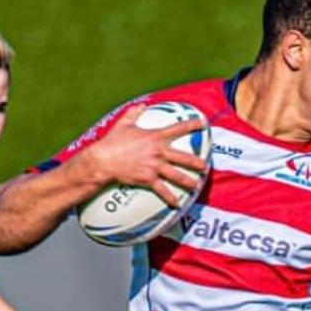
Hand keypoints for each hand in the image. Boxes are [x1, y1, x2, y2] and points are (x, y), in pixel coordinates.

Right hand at [83, 105, 208, 206]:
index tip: (203, 123)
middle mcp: (158, 151)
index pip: (178, 128)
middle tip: (206, 166)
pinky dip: (170, 198)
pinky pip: (163, 190)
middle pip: (184, 157)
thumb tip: (142, 105)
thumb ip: (134, 113)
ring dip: (188, 181)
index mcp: (155, 137)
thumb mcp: (124, 124)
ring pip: (177, 175)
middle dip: (197, 162)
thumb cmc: (112, 142)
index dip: (192, 125)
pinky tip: (177, 205)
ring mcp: (154, 166)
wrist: (103, 160)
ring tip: (196, 186)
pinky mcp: (148, 178)